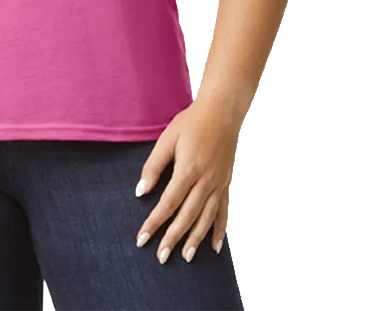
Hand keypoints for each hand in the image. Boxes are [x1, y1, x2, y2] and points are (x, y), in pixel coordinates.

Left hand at [133, 98, 239, 262]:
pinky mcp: (227, 183)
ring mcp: (219, 184)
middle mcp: (206, 181)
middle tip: (161, 258)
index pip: (167, 204)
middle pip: (187, 216)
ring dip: (195, 239)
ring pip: (206, 218)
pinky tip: (215, 246)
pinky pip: (224, 211)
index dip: (154, 223)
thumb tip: (141, 192)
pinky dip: (220, 230)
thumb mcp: (167, 139)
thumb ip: (154, 166)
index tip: (142, 239)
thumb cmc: (191, 122)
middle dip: (172, 238)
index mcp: (188, 170)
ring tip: (186, 257)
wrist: (222, 111)